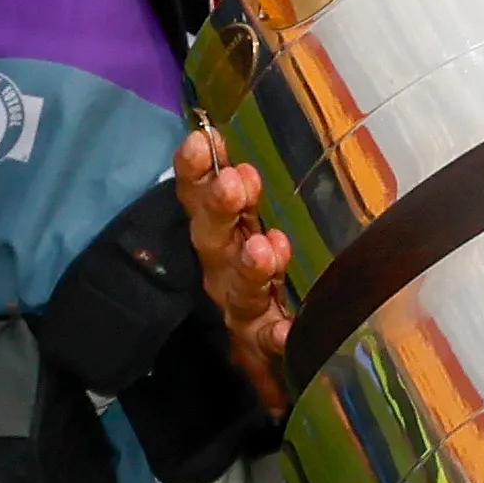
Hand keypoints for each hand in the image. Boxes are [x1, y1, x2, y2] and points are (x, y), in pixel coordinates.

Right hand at [174, 123, 295, 413]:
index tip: (201, 140)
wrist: (267, 348)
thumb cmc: (260, 269)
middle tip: (233, 183)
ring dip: (250, 267)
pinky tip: (286, 331)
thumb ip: (238, 186)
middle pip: (213, 238)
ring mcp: (241, 306)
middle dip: (220, 209)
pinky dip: (277, 335)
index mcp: (222, 232)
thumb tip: (213, 134)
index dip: (197, 171)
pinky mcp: (262, 342)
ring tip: (265, 249)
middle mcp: (223, 269)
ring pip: (240, 287)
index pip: (201, 196)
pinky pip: (268, 339)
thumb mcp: (251, 222)